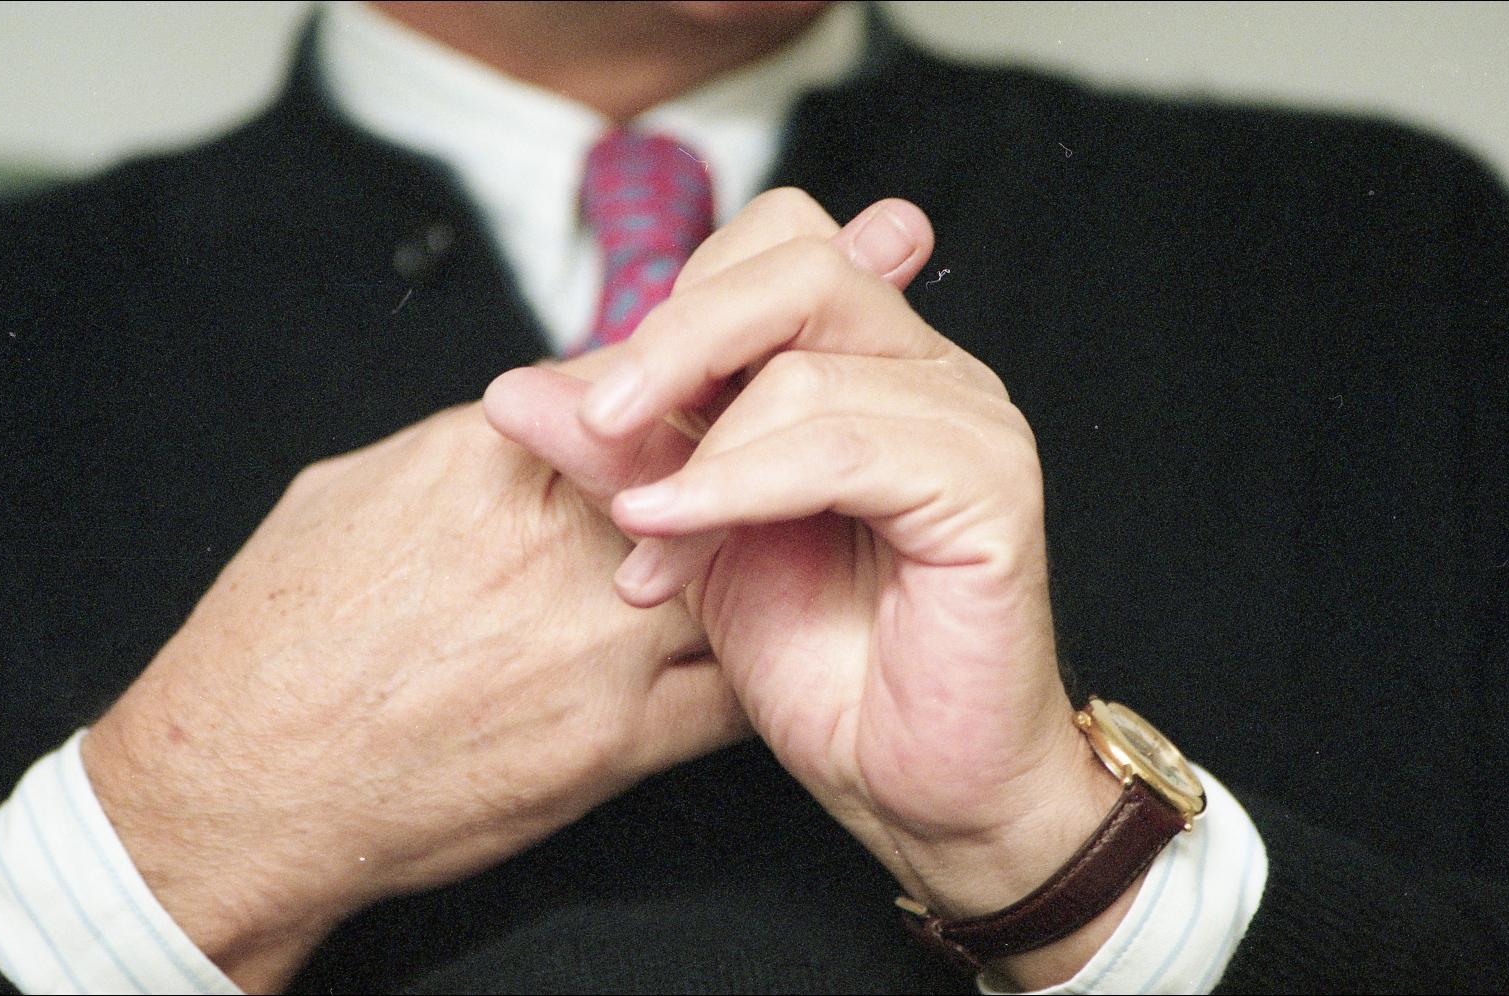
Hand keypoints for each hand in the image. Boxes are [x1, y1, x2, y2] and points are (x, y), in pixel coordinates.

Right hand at [82, 381, 747, 991]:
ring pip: (742, 575)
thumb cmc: (277, 644)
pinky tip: (736, 662)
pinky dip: (748, 668)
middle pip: (709, 471)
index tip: (680, 422)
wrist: (243, 786)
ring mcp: (596, 644)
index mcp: (487, 462)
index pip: (635, 390)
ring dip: (750, 571)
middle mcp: (555, 541)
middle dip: (727, 477)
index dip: (671, 402)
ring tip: (744, 576)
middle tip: (735, 490)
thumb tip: (531, 424)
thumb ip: (462, 447)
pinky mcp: (617, 743)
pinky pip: (736, 690)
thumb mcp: (352, 489)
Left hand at [487, 189, 1122, 986]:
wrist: (910, 780)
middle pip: (798, 265)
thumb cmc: (817, 660)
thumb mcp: (691, 534)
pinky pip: (840, 446)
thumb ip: (620, 453)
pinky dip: (738, 484)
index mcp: (866, 361)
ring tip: (643, 539)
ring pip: (804, 366)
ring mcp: (967, 420)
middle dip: (677, 337)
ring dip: (697, 454)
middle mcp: (926, 369)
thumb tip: (517, 388)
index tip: (599, 397)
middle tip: (599, 416)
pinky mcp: (991, 488)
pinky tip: (674, 537)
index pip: (774, 247)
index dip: (677, 306)